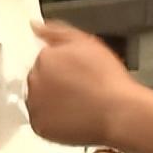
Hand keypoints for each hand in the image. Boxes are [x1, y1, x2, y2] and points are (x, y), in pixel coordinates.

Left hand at [28, 21, 140, 145]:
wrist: (118, 112)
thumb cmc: (107, 79)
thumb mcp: (86, 42)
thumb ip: (56, 32)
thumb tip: (34, 26)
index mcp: (44, 58)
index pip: (45, 60)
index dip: (63, 67)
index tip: (78, 73)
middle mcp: (34, 81)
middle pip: (39, 79)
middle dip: (55, 83)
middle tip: (80, 89)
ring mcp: (35, 105)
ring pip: (38, 100)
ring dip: (51, 101)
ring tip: (77, 104)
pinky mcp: (40, 127)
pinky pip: (41, 121)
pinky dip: (53, 121)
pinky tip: (72, 116)